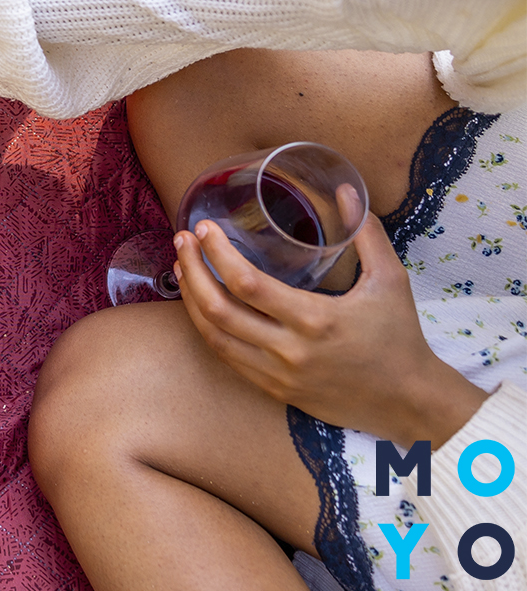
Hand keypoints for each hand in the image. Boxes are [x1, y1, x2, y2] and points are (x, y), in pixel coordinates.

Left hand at [175, 212, 486, 445]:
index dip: (217, 253)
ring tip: (183, 267)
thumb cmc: (399, 337)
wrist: (408, 402)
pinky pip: (227, 358)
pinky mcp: (274, 390)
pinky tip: (201, 305)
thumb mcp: (391, 280)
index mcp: (316, 320)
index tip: (203, 228)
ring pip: (214, 337)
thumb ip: (366, 232)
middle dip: (192, 271)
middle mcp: (290, 350)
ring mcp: (278, 374)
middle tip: (182, 241)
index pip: (247, 283)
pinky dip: (207, 328)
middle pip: (218, 310)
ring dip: (191, 300)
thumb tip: (345, 189)